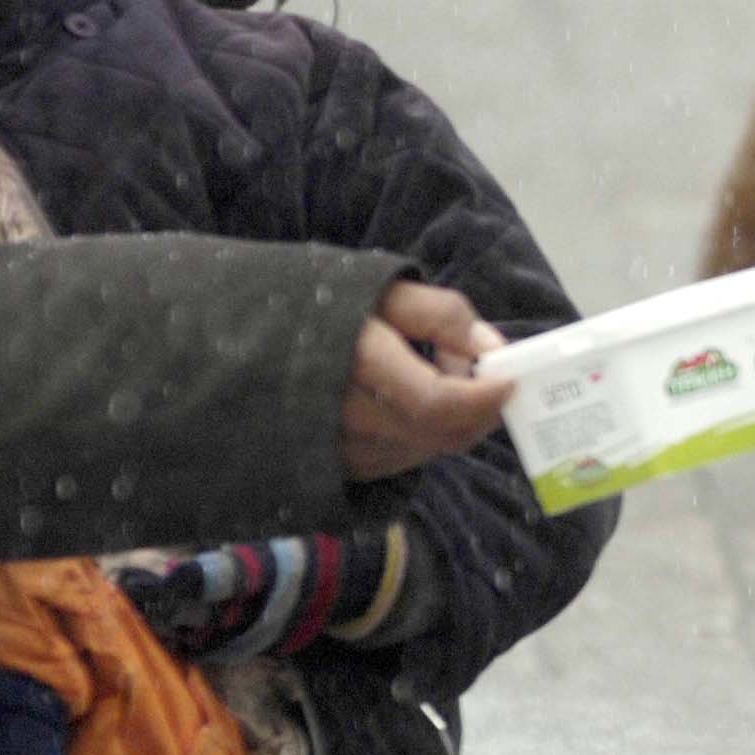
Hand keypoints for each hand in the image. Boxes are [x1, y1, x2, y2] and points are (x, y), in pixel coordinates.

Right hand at [337, 279, 514, 480]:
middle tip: (489, 380)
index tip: (509, 380)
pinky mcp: (333, 465)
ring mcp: (336, 447)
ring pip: (422, 451)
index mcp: (356, 360)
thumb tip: (493, 348)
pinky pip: (397, 462)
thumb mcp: (382, 289)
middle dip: (478, 411)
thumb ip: (442, 314)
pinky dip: (422, 438)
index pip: (435, 403)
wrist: (245, 336)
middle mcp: (344, 414)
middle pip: (436, 434)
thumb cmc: (322, 302)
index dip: (482, 398)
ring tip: (439, 380)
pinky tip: (413, 407)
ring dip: (450, 425)